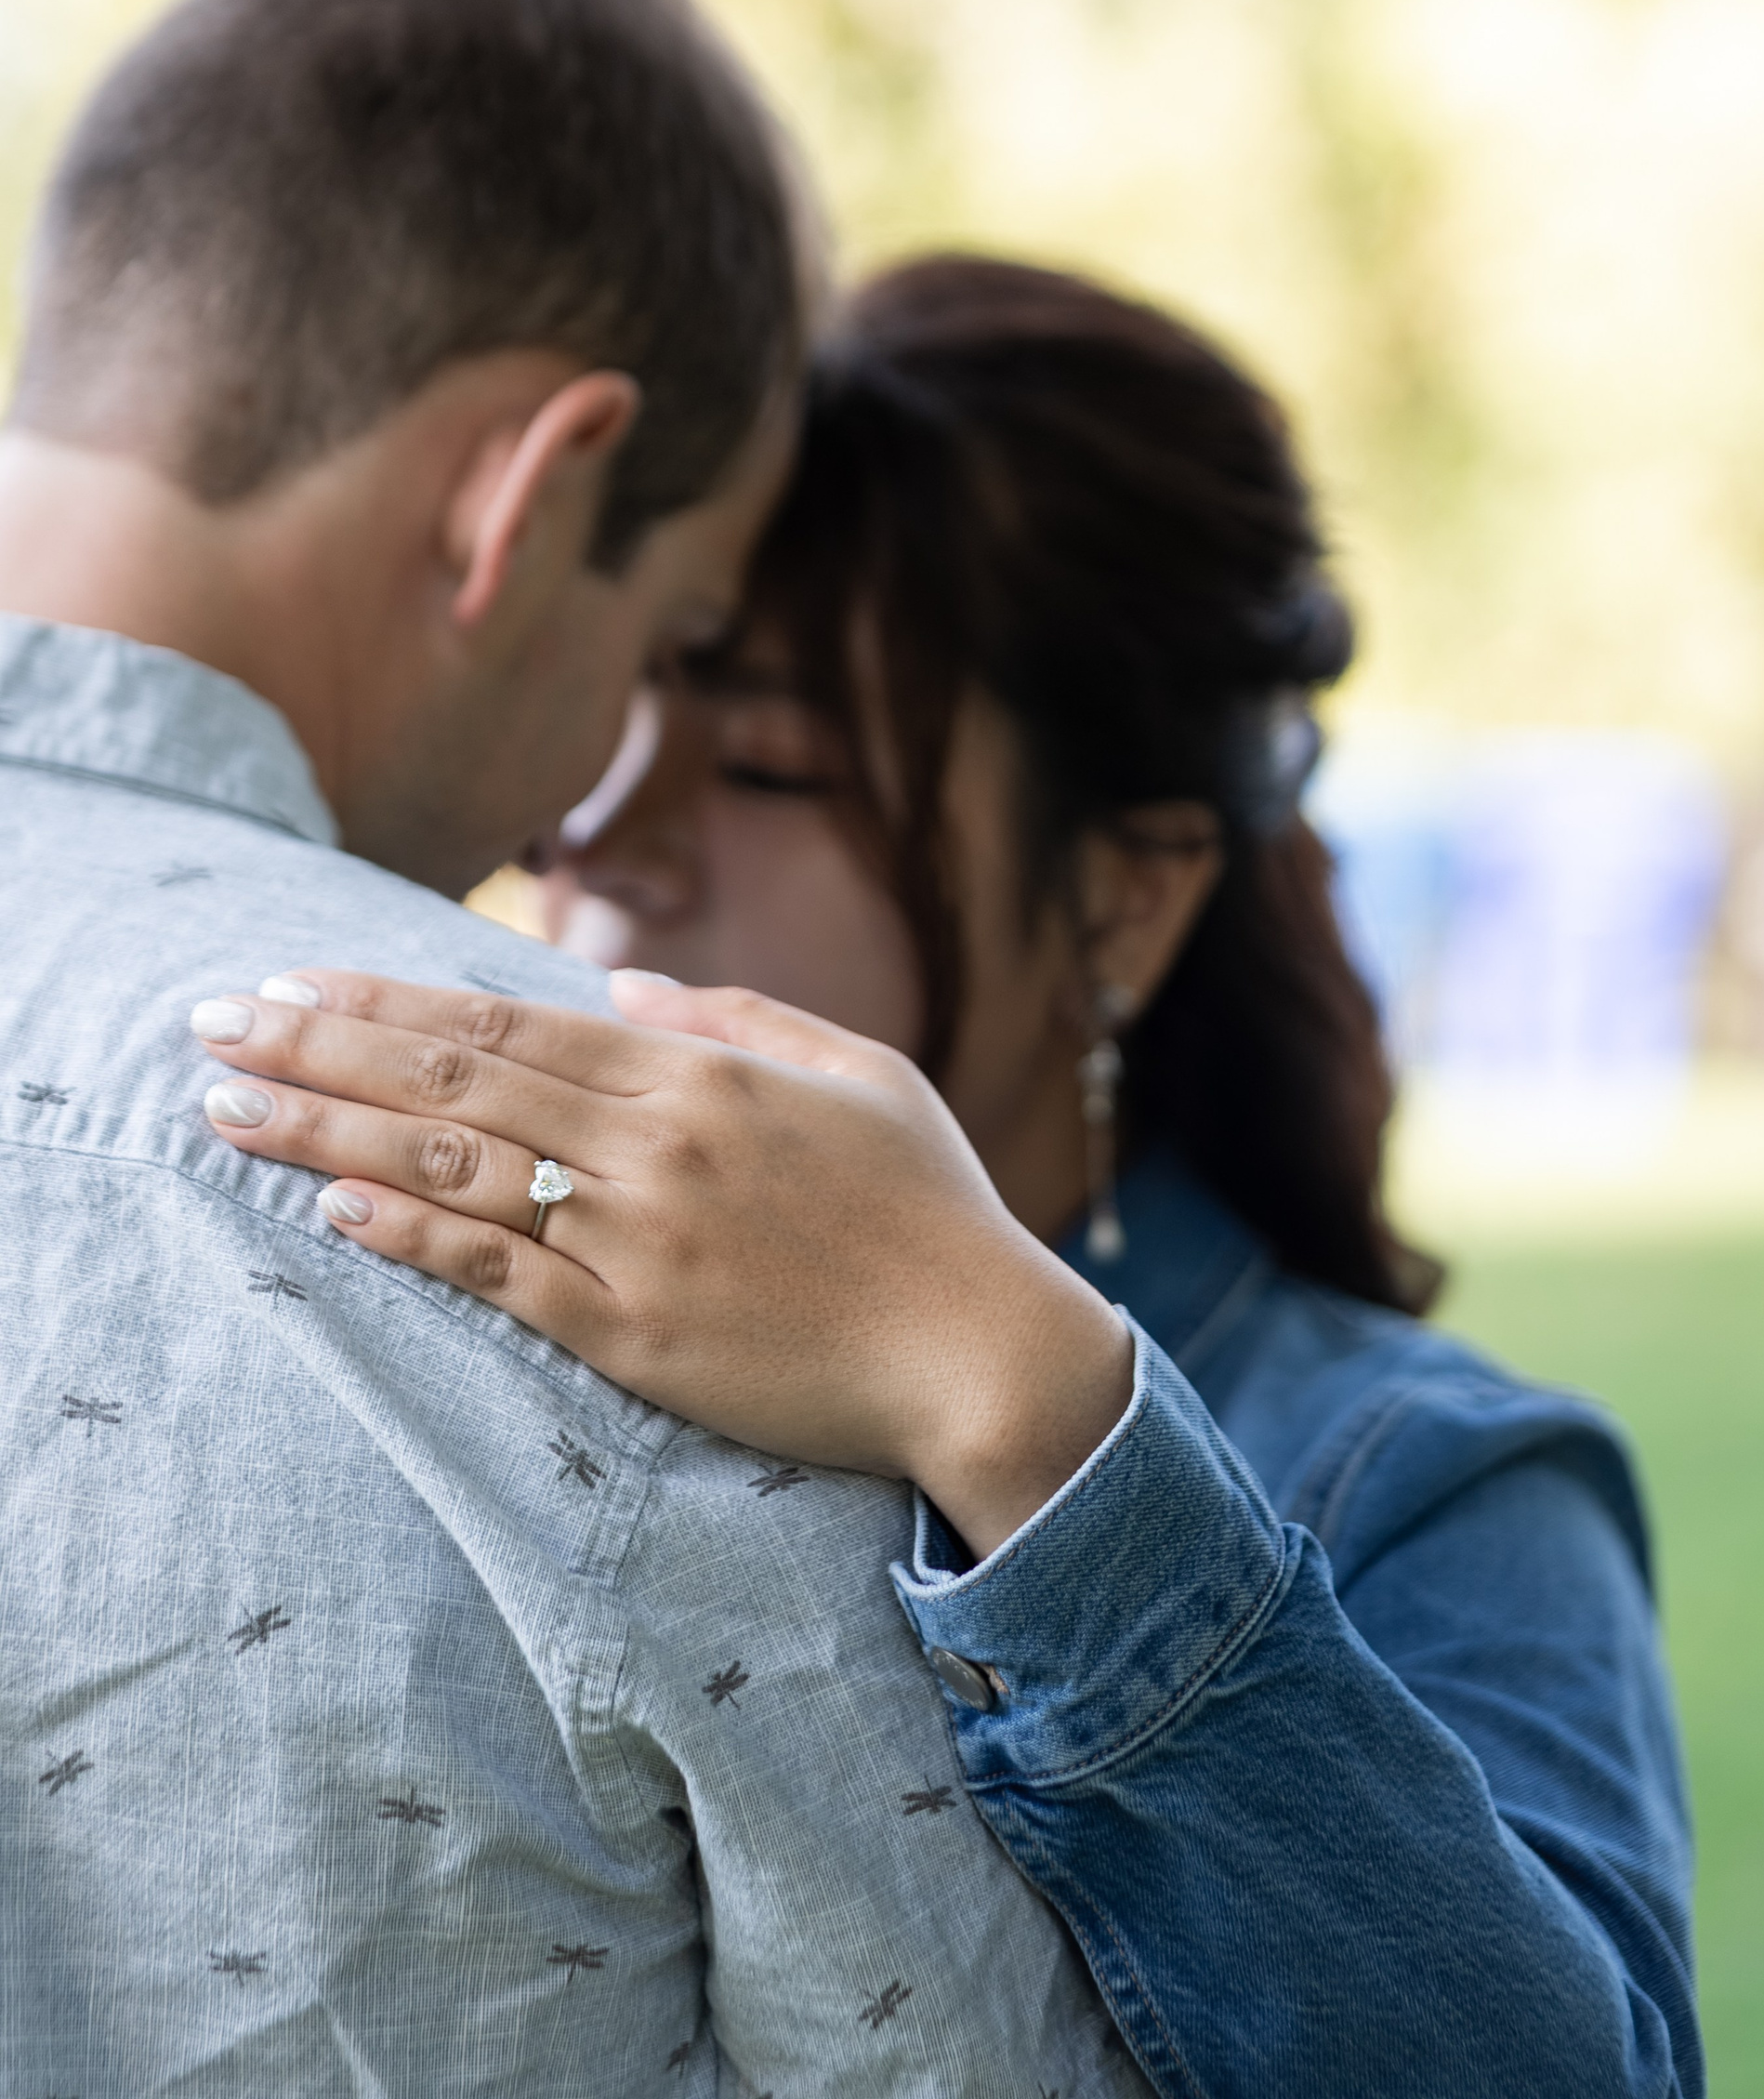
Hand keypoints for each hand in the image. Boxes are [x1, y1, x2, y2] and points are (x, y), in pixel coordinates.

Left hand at [191, 971, 1134, 1558]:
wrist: (982, 1350)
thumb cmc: (930, 1207)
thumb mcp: (857, 1074)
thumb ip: (734, 1020)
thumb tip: (619, 991)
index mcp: (699, 1073)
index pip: (507, 1021)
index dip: (388, 999)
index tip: (295, 980)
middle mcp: (653, 1144)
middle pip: (456, 1080)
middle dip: (323, 1047)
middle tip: (214, 1023)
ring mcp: (639, 1241)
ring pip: (457, 1168)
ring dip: (332, 1133)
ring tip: (229, 1108)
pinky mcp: (637, 1336)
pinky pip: (505, 1278)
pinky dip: (416, 1237)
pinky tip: (336, 1207)